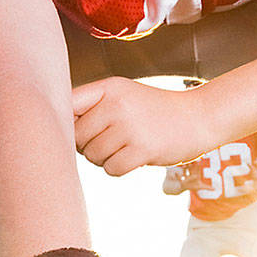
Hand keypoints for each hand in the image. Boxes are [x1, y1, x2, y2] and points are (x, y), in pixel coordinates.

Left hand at [72, 78, 214, 174]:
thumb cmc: (155, 111)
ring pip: (93, 156)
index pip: (68, 104)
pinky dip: (119, 168)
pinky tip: (134, 157)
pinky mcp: (142, 149)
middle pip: (77, 137)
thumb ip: (93, 107)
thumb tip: (58, 132)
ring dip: (104, 159)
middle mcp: (117, 104)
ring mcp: (130, 127)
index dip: (65, 122)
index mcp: (109, 87)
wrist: (198, 118)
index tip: (78, 129)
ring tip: (125, 147)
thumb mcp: (124, 96)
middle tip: (110, 141)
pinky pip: (111, 169)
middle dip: (88, 145)